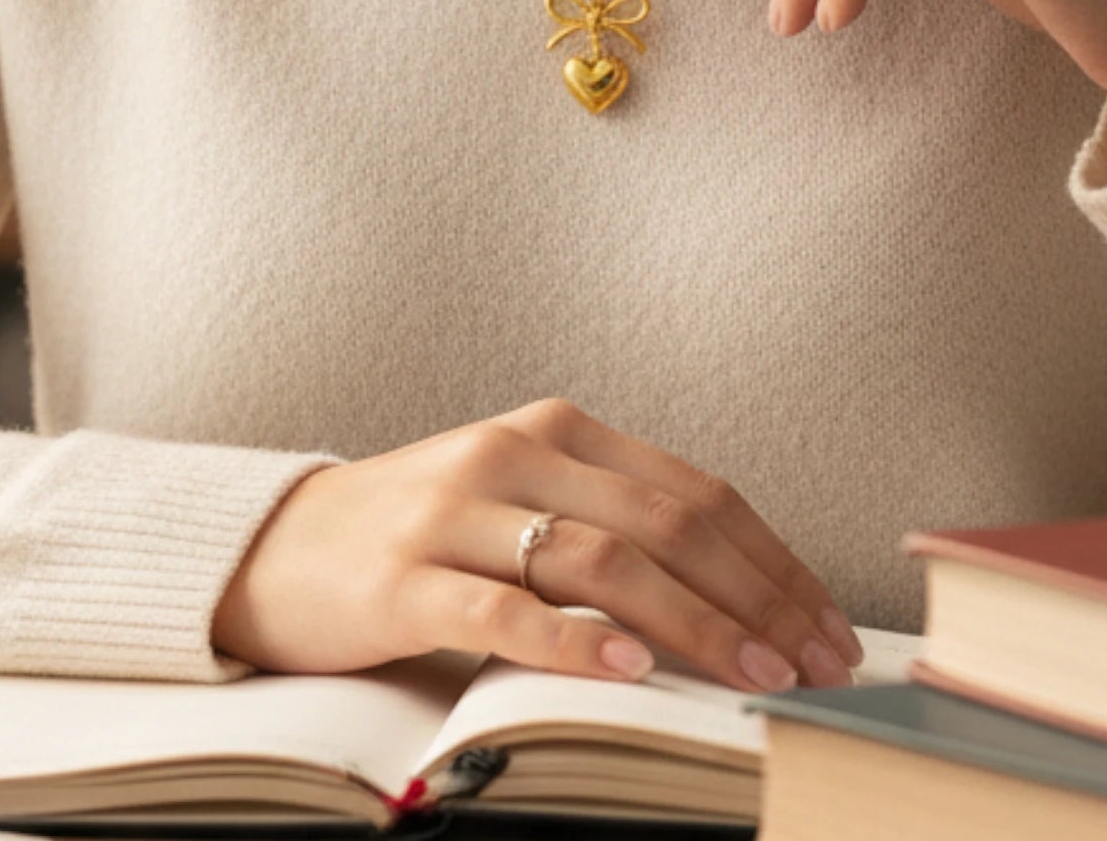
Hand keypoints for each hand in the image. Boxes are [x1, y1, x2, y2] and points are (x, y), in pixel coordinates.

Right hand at [210, 397, 862, 691]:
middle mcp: (507, 456)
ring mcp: (451, 515)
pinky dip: (571, 638)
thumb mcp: (517, 502)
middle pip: (662, 522)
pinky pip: (500, 608)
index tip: (829, 627)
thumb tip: (740, 597)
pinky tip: (626, 666)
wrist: (277, 546)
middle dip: (756, 598)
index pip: (691, 490)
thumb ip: (606, 523)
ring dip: (692, 622)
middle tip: (818, 666)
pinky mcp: (401, 580)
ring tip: (755, 676)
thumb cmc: (418, 534)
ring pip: (597, 560)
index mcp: (550, 431)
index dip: (772, 559)